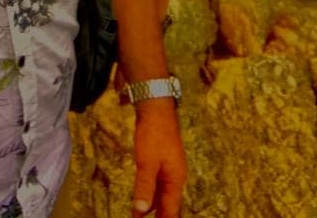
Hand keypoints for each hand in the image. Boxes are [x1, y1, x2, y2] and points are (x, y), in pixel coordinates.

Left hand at [131, 99, 185, 217]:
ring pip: (162, 196)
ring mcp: (169, 170)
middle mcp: (175, 178)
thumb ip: (144, 186)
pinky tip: (143, 201)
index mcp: (175, 180)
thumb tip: (140, 210)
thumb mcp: (147, 162)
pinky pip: (157, 186)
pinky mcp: (162, 163)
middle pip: (168, 206)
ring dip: (153, 209)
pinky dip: (150, 196)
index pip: (171, 211)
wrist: (156, 109)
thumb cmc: (153, 134)